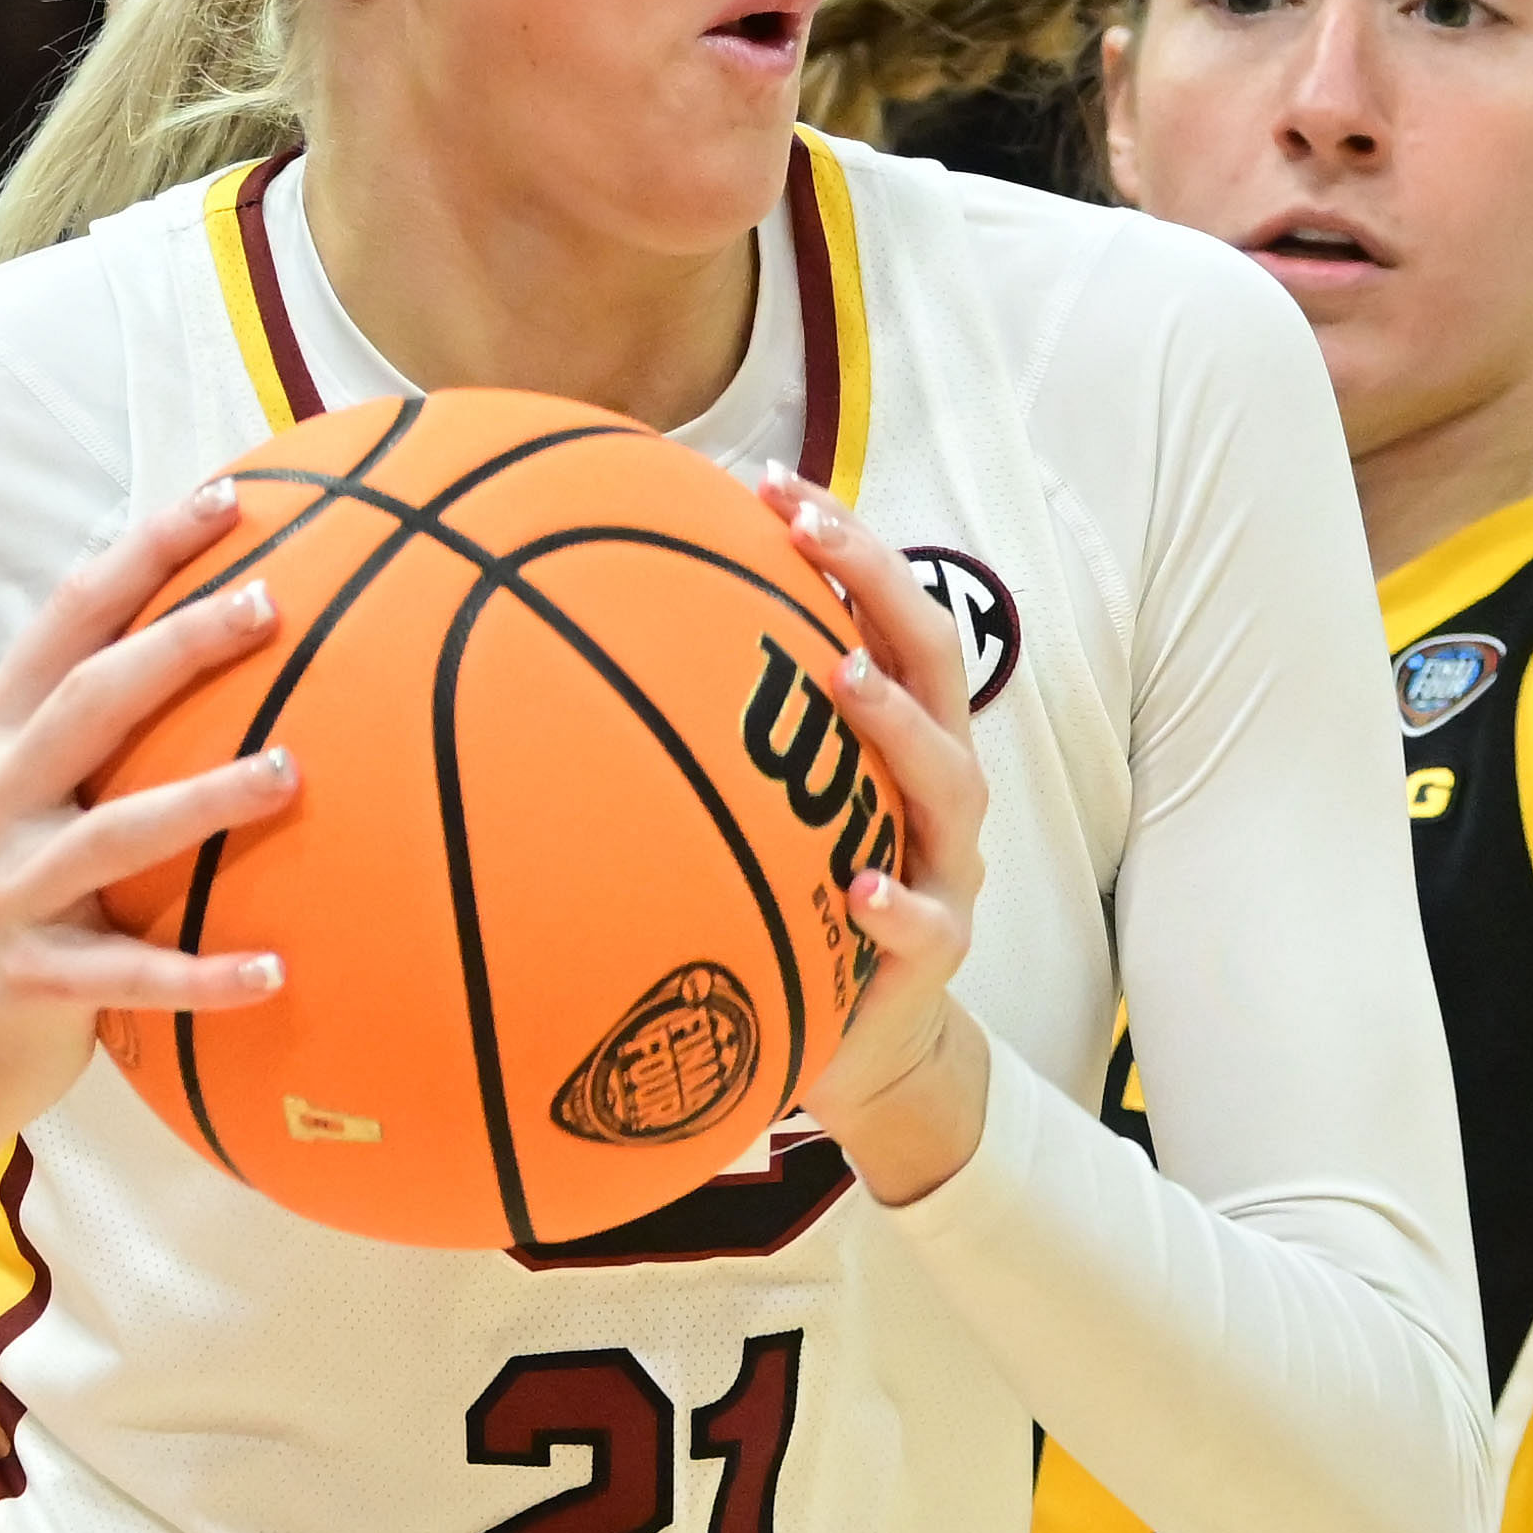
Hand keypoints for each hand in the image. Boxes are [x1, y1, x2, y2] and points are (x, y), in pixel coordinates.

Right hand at [0, 478, 295, 1210]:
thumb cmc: (7, 890)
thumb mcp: (23, 789)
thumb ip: (94, 716)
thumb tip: (218, 621)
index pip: (72, 618)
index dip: (146, 552)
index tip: (231, 498)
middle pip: (92, 700)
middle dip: (181, 643)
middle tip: (272, 604)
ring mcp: (7, 889)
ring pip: (116, 831)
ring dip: (207, 799)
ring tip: (294, 772)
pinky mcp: (31, 979)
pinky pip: (130, 975)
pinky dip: (202, 976)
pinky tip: (275, 974)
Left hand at [760, 484, 994, 1201]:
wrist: (860, 1047)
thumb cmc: (800, 905)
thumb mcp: (768, 814)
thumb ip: (721, 743)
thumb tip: (585, 654)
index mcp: (897, 739)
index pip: (886, 615)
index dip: (845, 545)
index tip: (770, 485)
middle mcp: (935, 787)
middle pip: (931, 660)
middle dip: (878, 582)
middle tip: (809, 530)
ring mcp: (945, 866)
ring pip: (948, 779)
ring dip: (897, 721)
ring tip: (846, 678)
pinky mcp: (937, 951)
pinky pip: (926, 922)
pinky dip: (896, 903)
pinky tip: (857, 888)